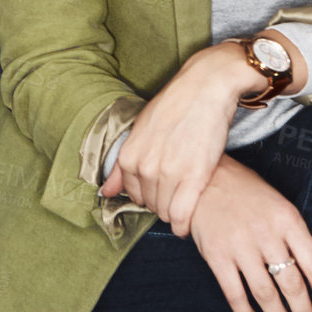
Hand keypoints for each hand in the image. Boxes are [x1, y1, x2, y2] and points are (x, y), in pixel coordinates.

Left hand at [98, 43, 253, 237]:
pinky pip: (181, 216)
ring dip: (174, 212)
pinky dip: (183, 223)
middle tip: (178, 190)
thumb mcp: (140, 130)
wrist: (206, 88)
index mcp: (128, 156)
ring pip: (166, 212)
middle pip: (151, 205)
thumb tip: (105, 193)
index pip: (134, 195)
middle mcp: (144, 167)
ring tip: (186, 199)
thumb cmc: (175, 106)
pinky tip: (187, 220)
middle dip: (163, 203)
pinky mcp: (194, 178)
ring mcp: (168, 174)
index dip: (150, 194)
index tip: (162, 188)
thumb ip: (121, 166)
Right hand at [187, 156, 311, 311]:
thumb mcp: (282, 209)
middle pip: (293, 285)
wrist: (202, 180)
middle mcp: (266, 233)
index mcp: (288, 220)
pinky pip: (235, 294)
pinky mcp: (216, 256)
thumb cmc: (247, 193)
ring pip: (266, 294)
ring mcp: (240, 246)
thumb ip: (302, 244)